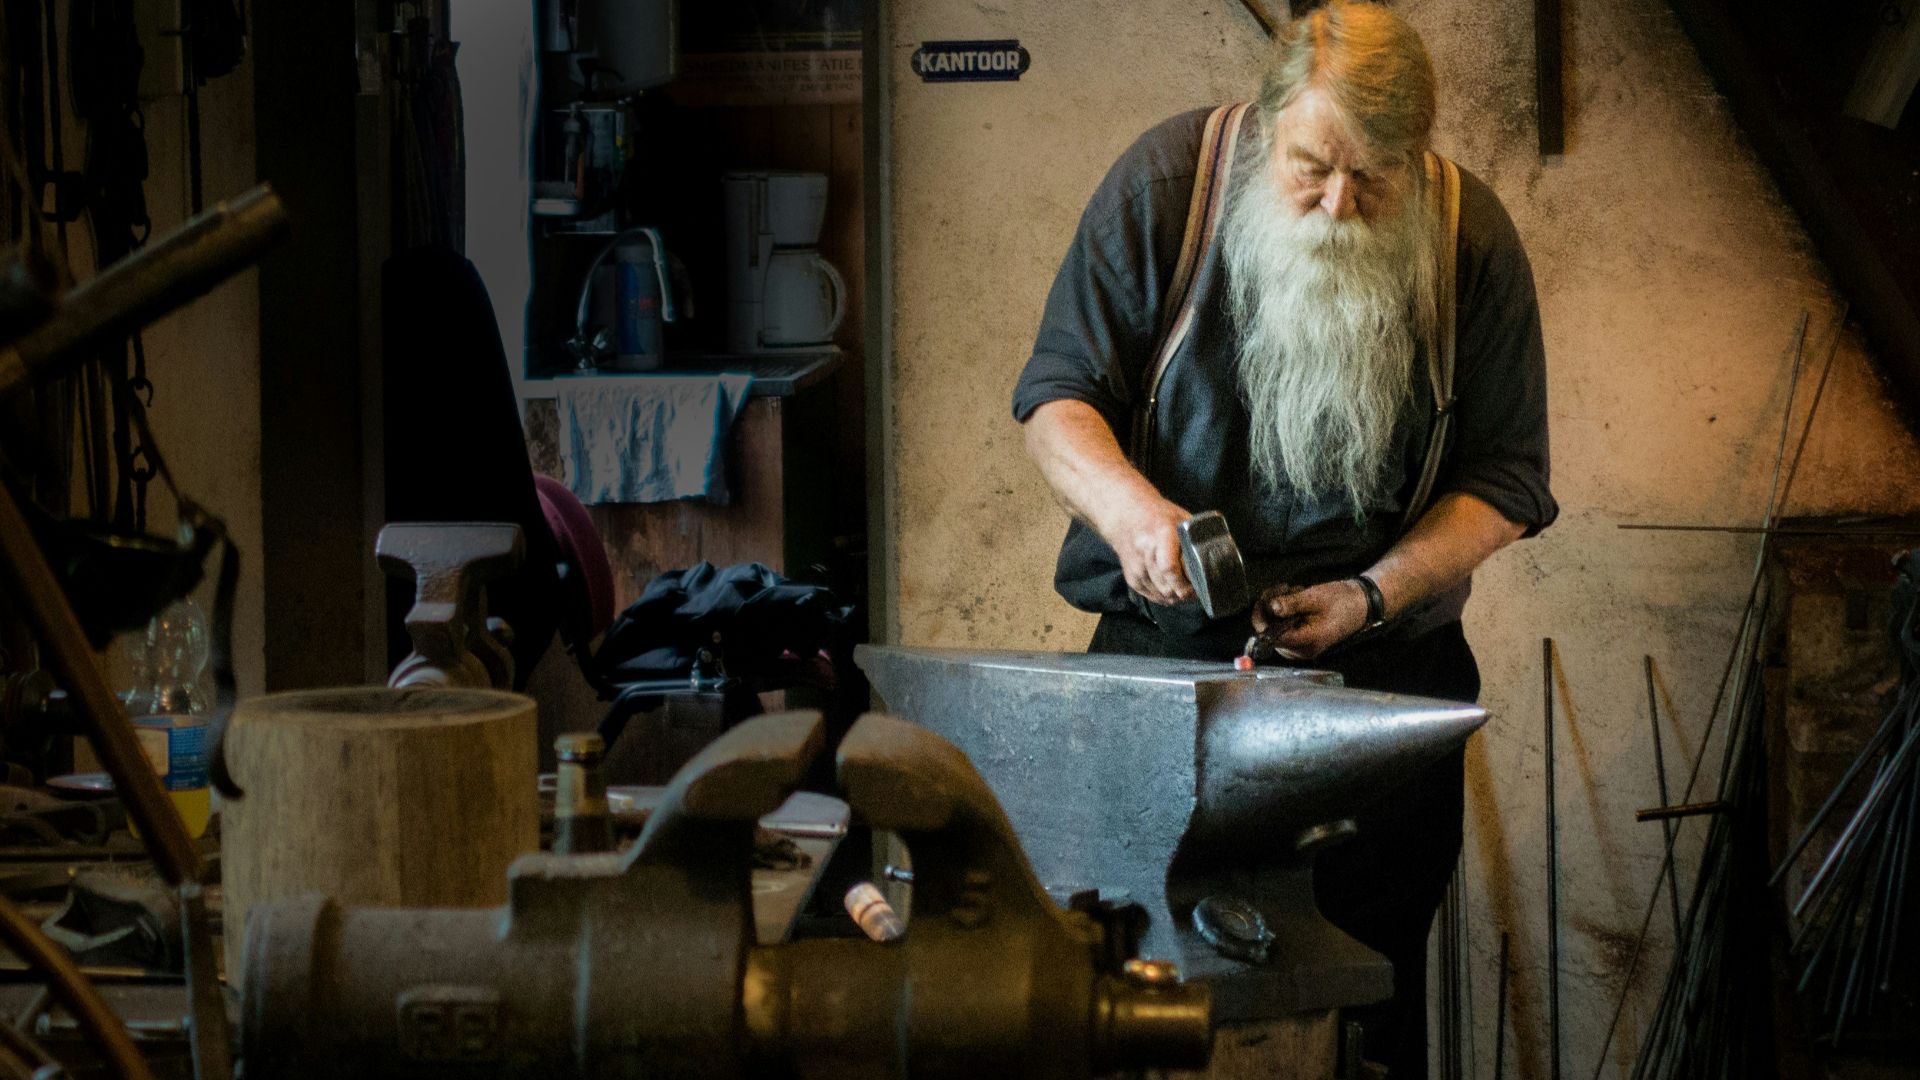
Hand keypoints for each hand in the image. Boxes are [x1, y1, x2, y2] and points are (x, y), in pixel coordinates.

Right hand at [1103, 495, 1194, 606]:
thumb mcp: (1180, 518)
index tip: (1196, 587)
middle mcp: (1145, 552)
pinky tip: (1173, 590)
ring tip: (1187, 590)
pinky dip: (1165, 597)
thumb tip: (1217, 556)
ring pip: (1161, 595)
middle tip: (1197, 590)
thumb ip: (1196, 537)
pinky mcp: (1131, 578)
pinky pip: (1153, 597)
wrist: (1125, 516)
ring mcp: (1136, 567)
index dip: (1184, 584)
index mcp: (1160, 534)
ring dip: (1177, 597)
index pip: (1169, 568)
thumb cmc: (1158, 516)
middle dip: (1184, 593)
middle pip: (1167, 586)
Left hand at [1252, 579, 1369, 659]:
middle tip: (1283, 589)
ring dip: (1278, 609)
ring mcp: (1300, 648)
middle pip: (1270, 633)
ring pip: (1274, 630)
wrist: (1360, 605)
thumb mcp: (1315, 598)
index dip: (1262, 618)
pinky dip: (1284, 614)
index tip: (1267, 598)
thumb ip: (1291, 604)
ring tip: (1294, 593)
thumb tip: (1270, 607)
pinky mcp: (1301, 641)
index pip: (1271, 637)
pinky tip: (1296, 601)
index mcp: (1305, 643)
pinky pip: (1283, 629)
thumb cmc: (1341, 602)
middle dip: (1271, 610)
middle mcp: (1300, 651)